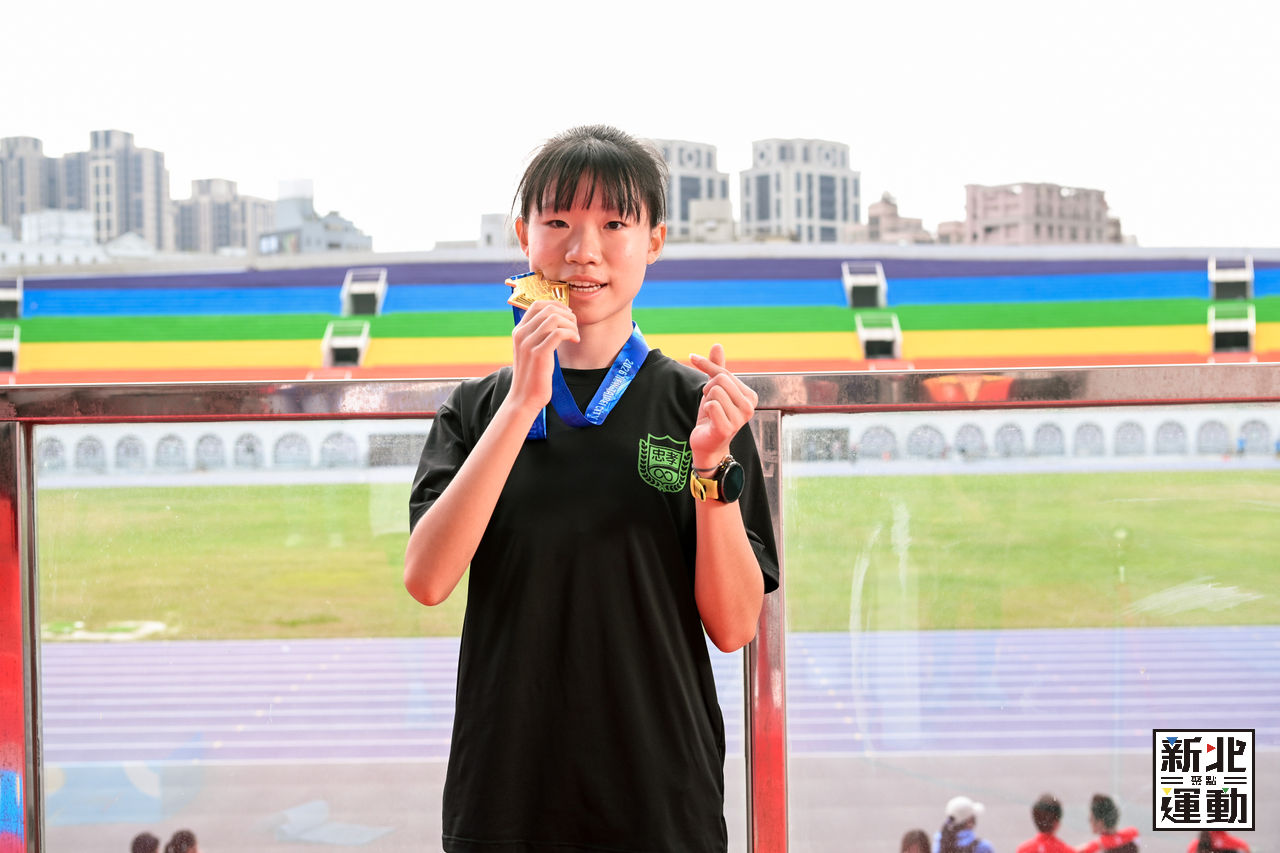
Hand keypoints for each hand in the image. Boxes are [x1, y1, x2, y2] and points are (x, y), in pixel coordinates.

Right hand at [509, 300, 578, 413]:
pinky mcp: (538, 354)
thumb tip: (557, 320)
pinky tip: (575, 340)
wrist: (524, 398)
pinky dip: (571, 333)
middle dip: (567, 314)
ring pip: (554, 319)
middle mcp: (521, 334)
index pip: (537, 304)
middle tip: (574, 327)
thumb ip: (538, 335)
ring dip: (570, 324)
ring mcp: (528, 343)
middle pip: (548, 309)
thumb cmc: (532, 375)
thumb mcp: (531, 351)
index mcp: (519, 331)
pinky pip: (558, 333)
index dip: (556, 305)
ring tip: (575, 335)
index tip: (567, 314)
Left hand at [689, 343, 756, 467]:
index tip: (692, 357)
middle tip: (710, 403)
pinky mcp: (728, 428)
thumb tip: (717, 345)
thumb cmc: (713, 416)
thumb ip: (717, 368)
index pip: (724, 372)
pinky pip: (711, 406)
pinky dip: (706, 411)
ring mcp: (740, 419)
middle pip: (719, 380)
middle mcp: (750, 407)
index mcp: (750, 396)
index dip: (706, 365)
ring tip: (711, 413)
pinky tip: (710, 420)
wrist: (708, 444)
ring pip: (714, 392)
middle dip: (708, 390)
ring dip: (706, 402)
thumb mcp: (715, 389)